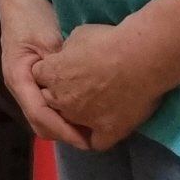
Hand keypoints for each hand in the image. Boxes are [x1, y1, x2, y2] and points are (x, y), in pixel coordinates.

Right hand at [0, 0, 90, 148]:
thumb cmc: (32, 15)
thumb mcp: (48, 40)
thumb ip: (62, 68)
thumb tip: (82, 93)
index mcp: (19, 78)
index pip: (40, 115)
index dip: (63, 130)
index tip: (87, 141)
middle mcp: (19, 86)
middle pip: (39, 122)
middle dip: (64, 133)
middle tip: (94, 139)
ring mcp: (25, 82)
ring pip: (42, 116)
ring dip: (63, 124)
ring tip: (90, 129)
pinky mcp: (33, 77)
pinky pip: (46, 104)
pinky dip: (62, 112)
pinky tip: (81, 110)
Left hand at [33, 22, 162, 149]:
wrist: (140, 57)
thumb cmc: (108, 41)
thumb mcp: (77, 36)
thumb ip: (66, 52)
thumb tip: (68, 58)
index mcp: (51, 74)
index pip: (39, 77)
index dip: (51, 73)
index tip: (65, 69)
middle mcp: (61, 99)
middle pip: (51, 101)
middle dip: (60, 95)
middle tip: (81, 87)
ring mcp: (83, 117)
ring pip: (71, 124)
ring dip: (77, 117)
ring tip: (94, 108)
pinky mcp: (107, 130)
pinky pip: (97, 142)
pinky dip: (98, 137)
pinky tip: (105, 129)